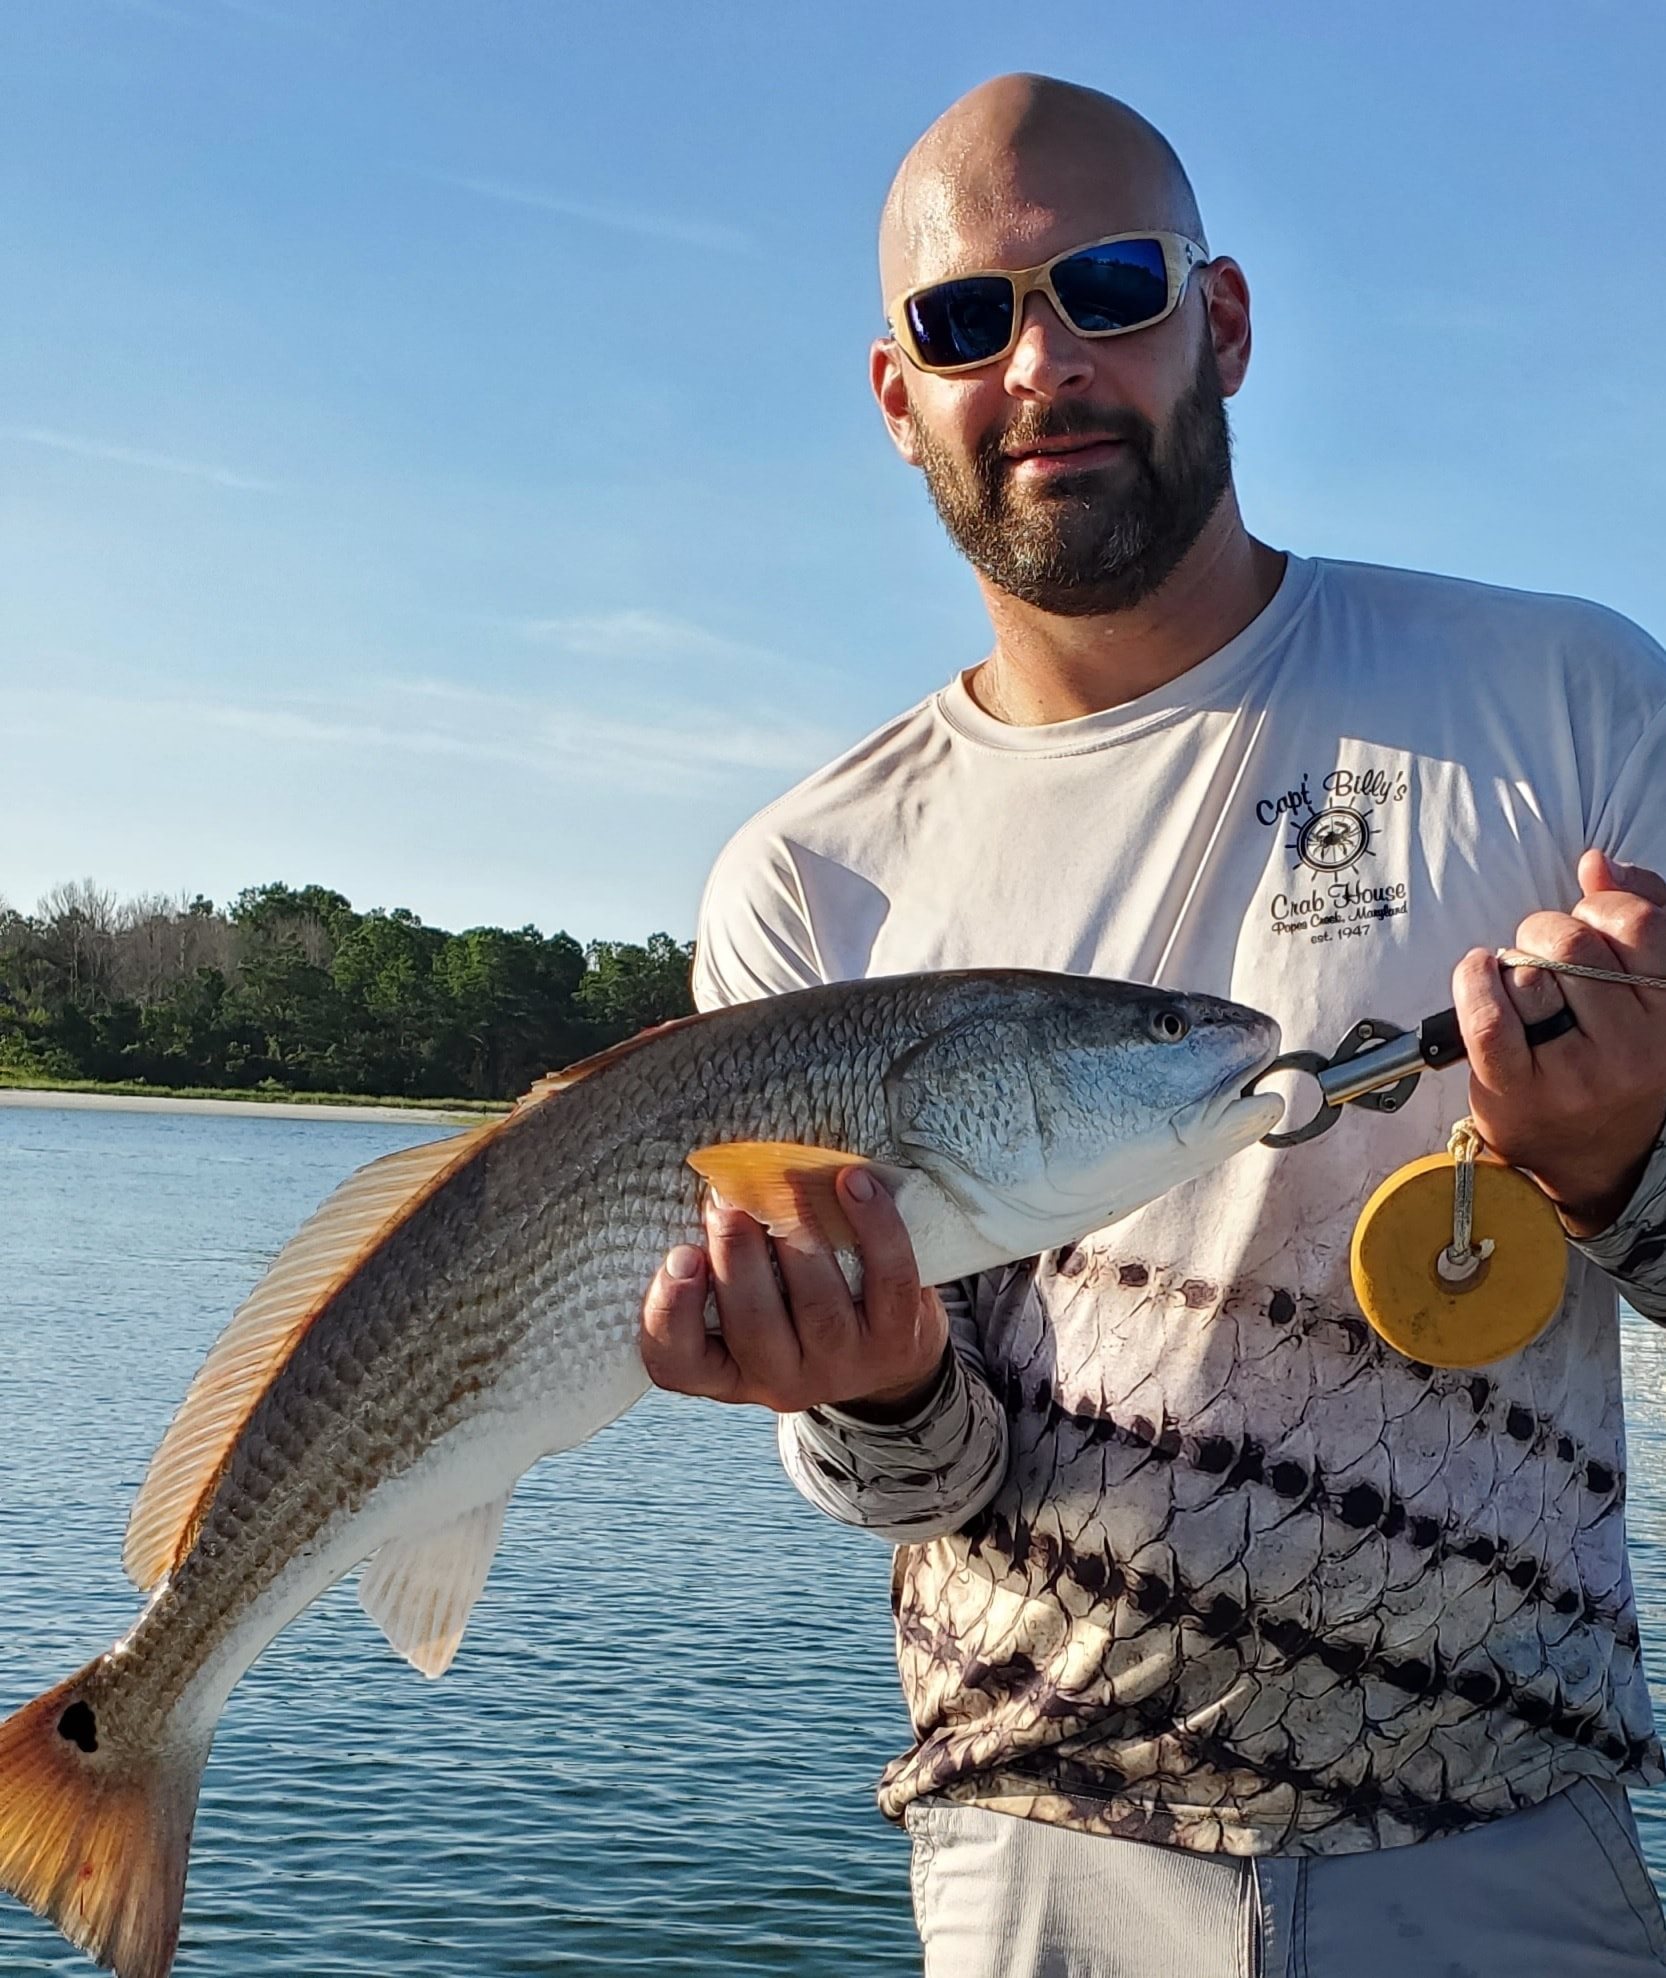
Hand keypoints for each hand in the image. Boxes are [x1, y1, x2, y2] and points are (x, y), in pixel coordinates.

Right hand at [640, 1166, 948, 1417]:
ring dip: (800, 1240)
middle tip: (728, 1202)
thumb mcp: (750, 1300)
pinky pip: (888, 1279)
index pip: (676, 1362)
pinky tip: (854, 1183)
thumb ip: (721, 1259)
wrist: (886, 1351)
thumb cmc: (798, 1307)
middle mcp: (779, 1379)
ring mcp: (841, 1366)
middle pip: (752, 1326)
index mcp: (726, 1370)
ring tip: (785, 1188)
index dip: (670, 1313)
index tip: (680, 1255)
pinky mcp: (896, 1342)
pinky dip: (874, 1227)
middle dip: (738, 1257)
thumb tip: (710, 1178)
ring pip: (819, 1306)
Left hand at [1454, 849, 1665, 1234]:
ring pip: (1530, 974)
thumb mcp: (1645, 998)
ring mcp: (1574, 1074)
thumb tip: (1598, 864)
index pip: (1640, 924)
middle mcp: (1632, 1048)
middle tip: (1542, 953)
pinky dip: (1473, 981)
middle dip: (1545, 931)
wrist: (1585, 1160)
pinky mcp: (1517, 1091)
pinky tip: (1477, 973)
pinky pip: (1488, 1015)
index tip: (1587, 922)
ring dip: (1513, 966)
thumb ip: (1639, 922)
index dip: (1602, 907)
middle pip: (1574, 943)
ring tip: (1523, 989)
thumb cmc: (1612, 1065)